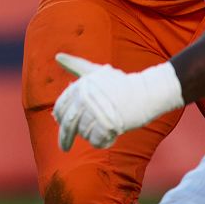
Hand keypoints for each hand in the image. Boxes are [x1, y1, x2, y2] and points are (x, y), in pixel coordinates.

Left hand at [53, 54, 184, 150]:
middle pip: (68, 124)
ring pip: (84, 133)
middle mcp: (85, 98)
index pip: (60, 108)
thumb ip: (75, 66)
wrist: (147, 92)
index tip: (62, 126)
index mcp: (79, 87)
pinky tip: (107, 138)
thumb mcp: (95, 72)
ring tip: (101, 129)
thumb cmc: (119, 83)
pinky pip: (96, 141)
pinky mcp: (109, 124)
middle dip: (65, 138)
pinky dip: (100, 142)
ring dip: (90, 136)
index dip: (60, 119)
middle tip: (64, 147)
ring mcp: (97, 112)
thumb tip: (57, 56)